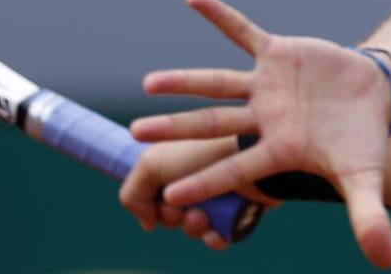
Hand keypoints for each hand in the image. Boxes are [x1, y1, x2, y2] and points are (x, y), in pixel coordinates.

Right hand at [119, 137, 275, 249]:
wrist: (257, 156)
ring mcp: (219, 191)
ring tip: (203, 218)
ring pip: (194, 227)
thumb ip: (134, 194)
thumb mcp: (152, 164)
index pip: (151, 193)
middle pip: (170, 213)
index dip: (149, 204)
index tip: (157, 198)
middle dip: (172, 217)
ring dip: (193, 228)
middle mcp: (195, 174)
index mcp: (175, 159)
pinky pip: (221, 234)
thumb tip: (148, 223)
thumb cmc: (203, 154)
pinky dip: (215, 237)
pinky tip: (216, 234)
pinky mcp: (241, 206)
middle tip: (181, 209)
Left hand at [130, 0, 390, 268]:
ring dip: (184, 81)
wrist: (373, 93)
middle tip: (134, 135)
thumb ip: (367, 216)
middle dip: (175, 129)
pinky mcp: (275, 53)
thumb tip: (385, 262)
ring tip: (148, 84)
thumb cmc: (363, 140)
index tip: (170, 195)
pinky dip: (220, 15)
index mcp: (277, 150)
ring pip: (216, 82)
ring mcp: (265, 85)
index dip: (205, 181)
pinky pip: (242, 31)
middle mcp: (262, 118)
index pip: (234, 168)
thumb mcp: (366, 178)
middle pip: (211, 124)